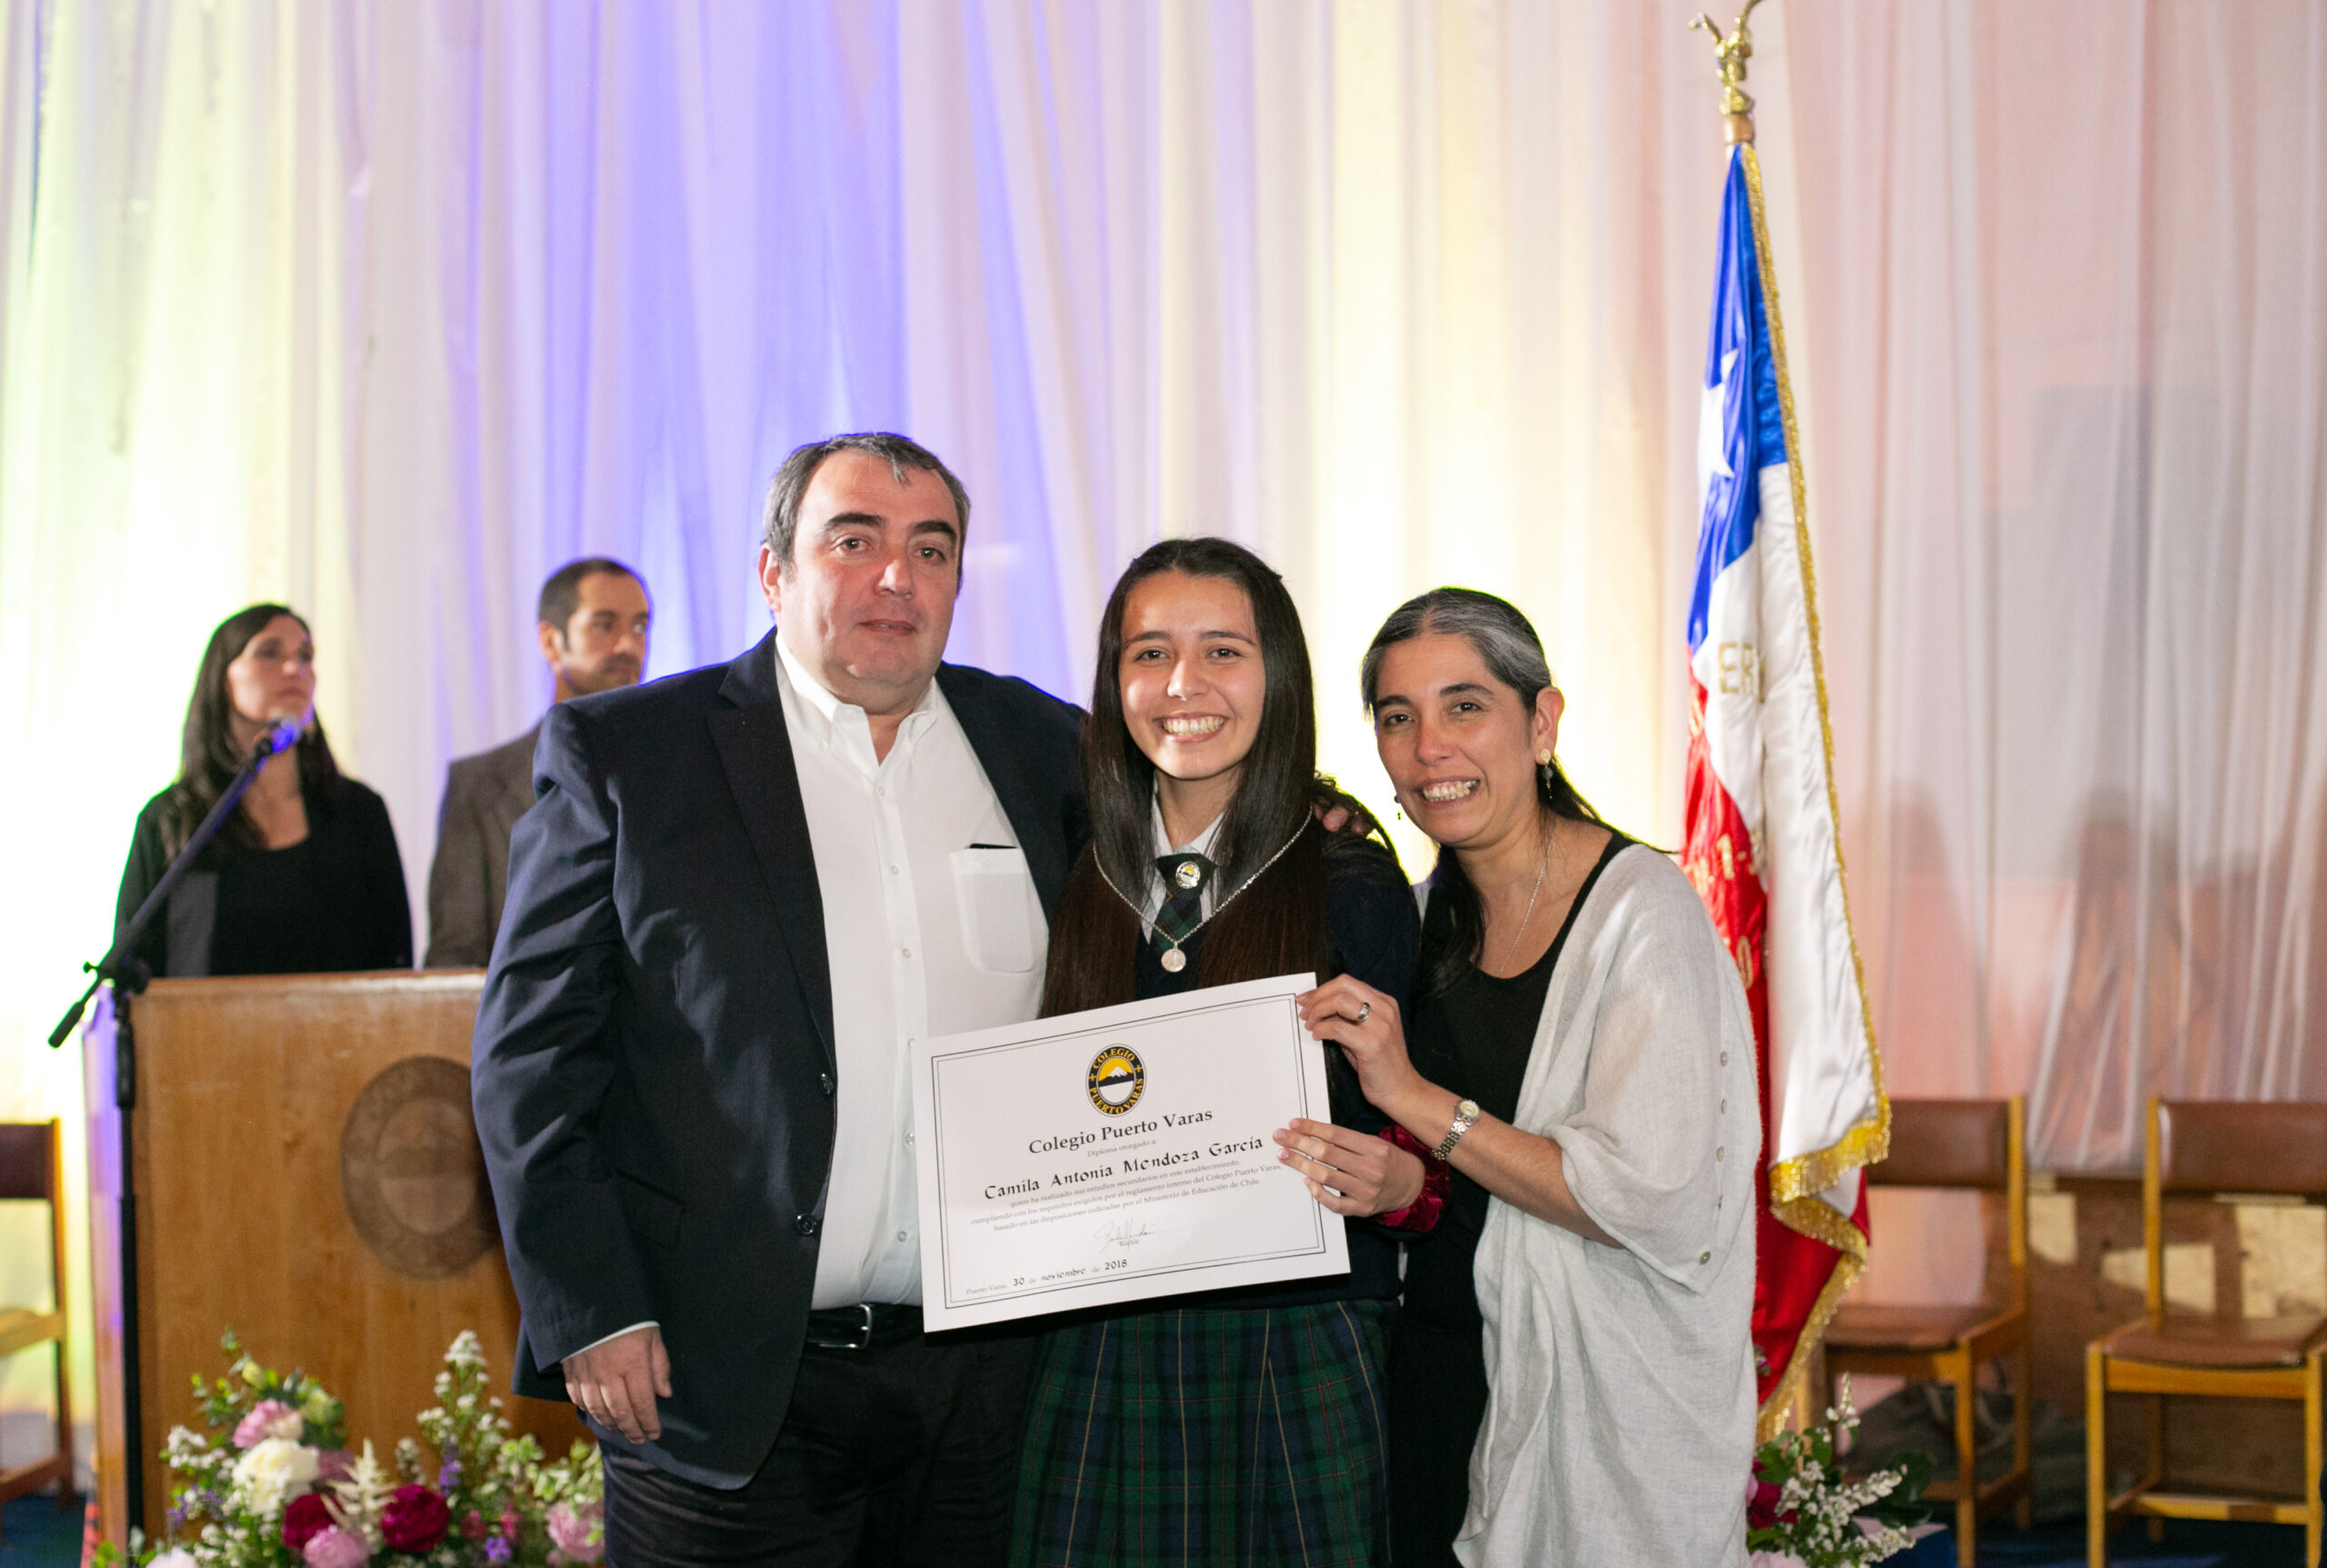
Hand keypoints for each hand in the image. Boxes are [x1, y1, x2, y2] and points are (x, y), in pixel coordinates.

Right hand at [563, 1325, 670, 1443]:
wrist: (589, 1300)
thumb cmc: (628, 1317)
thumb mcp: (651, 1335)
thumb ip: (659, 1364)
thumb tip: (664, 1393)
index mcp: (633, 1362)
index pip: (643, 1403)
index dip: (649, 1422)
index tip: (655, 1433)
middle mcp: (609, 1371)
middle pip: (620, 1412)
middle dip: (632, 1429)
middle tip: (639, 1440)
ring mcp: (587, 1373)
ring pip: (598, 1410)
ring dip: (611, 1424)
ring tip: (622, 1430)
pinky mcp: (571, 1371)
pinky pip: (579, 1399)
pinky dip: (589, 1411)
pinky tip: (599, 1415)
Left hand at [1274, 1118, 1425, 1215]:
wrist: (1411, 1185)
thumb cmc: (1387, 1160)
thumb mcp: (1374, 1143)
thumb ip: (1347, 1140)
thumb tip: (1311, 1132)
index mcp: (1374, 1148)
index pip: (1336, 1135)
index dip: (1312, 1128)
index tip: (1293, 1124)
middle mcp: (1371, 1169)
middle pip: (1327, 1154)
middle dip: (1299, 1143)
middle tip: (1280, 1137)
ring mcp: (1366, 1191)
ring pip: (1326, 1176)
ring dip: (1301, 1165)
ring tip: (1285, 1156)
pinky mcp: (1362, 1209)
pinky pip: (1334, 1203)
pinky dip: (1318, 1192)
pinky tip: (1306, 1182)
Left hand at [1296, 975, 1425, 1115]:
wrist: (1401, 1089)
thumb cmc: (1380, 1063)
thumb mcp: (1366, 1032)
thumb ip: (1347, 1017)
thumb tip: (1318, 1007)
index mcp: (1385, 1003)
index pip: (1347, 983)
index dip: (1322, 989)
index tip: (1306, 999)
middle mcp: (1385, 1010)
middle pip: (1342, 986)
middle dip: (1317, 997)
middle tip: (1305, 1012)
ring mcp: (1380, 1026)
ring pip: (1339, 1002)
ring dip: (1317, 1012)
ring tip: (1311, 1025)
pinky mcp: (1371, 1044)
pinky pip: (1337, 1028)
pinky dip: (1321, 1030)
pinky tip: (1318, 1036)